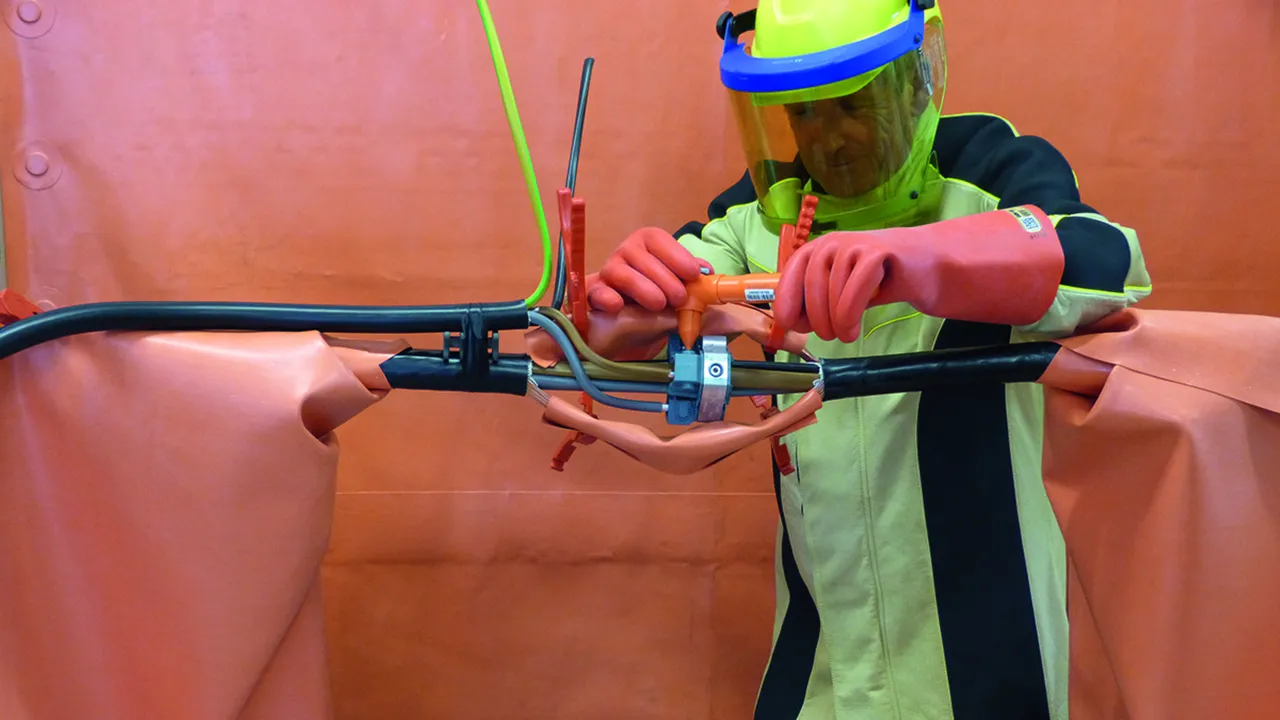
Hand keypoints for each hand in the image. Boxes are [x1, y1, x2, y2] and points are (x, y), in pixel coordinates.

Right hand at [586, 227, 711, 312]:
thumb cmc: (658, 297)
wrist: (628, 321)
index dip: (677, 256)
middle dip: (665, 279)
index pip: (658, 239)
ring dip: (643, 289)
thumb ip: (693, 279)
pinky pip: (598, 292)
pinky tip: (619, 306)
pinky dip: (608, 298)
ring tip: (659, 305)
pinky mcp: (594, 293)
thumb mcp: (679, 286)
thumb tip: (708, 272)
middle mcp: (626, 251)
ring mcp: (608, 271)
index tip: (693, 275)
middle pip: (642, 257)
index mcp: (647, 243)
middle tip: (679, 299)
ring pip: (622, 273)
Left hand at [773, 233, 890, 342]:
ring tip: (846, 335)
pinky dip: (850, 313)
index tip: (787, 324)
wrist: (929, 266)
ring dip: (836, 320)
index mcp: (819, 250)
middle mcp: (833, 243)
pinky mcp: (878, 252)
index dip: (787, 299)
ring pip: (833, 289)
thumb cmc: (882, 281)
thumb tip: (791, 323)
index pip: (792, 272)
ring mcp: (855, 244)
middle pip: (812, 284)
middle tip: (827, 337)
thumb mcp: (843, 293)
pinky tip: (854, 328)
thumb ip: (818, 303)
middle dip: (816, 318)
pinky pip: (854, 288)